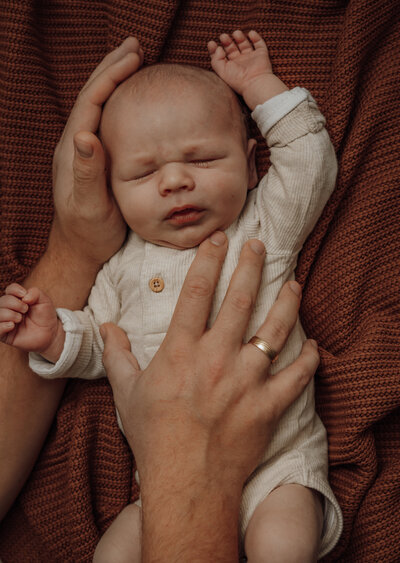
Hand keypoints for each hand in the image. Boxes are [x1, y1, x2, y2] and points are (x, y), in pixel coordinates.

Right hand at [0, 284, 60, 357]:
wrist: (50, 334)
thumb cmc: (45, 317)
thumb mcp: (45, 301)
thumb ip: (36, 293)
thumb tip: (24, 297)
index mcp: (17, 299)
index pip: (10, 289)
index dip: (15, 290)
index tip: (24, 295)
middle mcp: (9, 309)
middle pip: (2, 300)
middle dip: (15, 304)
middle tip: (26, 310)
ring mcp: (6, 321)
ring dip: (9, 314)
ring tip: (19, 319)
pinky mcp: (5, 335)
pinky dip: (2, 326)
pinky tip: (12, 326)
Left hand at [51, 37, 143, 266]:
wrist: (81, 247)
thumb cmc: (88, 231)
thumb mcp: (89, 206)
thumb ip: (86, 173)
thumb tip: (85, 136)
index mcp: (74, 151)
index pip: (90, 102)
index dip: (110, 76)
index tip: (133, 57)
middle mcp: (77, 145)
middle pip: (92, 96)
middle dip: (112, 68)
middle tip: (135, 46)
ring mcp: (85, 151)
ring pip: (99, 106)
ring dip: (115, 81)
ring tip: (134, 62)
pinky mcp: (96, 159)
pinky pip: (107, 121)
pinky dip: (119, 103)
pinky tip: (133, 101)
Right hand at [101, 233, 318, 488]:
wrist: (186, 482)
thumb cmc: (154, 436)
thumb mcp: (126, 392)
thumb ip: (117, 355)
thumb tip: (105, 326)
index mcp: (182, 350)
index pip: (198, 291)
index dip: (210, 259)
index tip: (219, 239)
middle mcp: (217, 357)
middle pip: (241, 299)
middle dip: (252, 266)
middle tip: (260, 245)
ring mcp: (247, 380)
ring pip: (275, 330)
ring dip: (287, 302)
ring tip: (294, 283)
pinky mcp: (268, 405)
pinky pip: (297, 376)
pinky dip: (309, 359)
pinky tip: (313, 345)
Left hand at [208, 30, 287, 109]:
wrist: (254, 82)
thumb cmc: (237, 79)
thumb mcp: (222, 71)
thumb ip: (216, 60)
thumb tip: (218, 48)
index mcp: (230, 68)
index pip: (221, 56)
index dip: (215, 49)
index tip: (211, 43)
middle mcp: (240, 63)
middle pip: (232, 48)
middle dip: (227, 41)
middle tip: (223, 36)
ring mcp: (251, 58)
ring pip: (244, 45)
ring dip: (240, 37)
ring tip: (236, 33)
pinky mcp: (261, 55)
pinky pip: (259, 44)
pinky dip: (256, 37)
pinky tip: (251, 33)